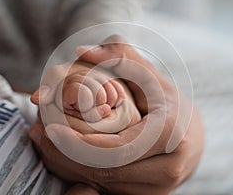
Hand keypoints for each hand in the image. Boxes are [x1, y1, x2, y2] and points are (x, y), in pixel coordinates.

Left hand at [29, 35, 203, 193]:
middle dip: (67, 156)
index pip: (114, 148)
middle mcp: (168, 168)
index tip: (49, 128)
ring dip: (72, 167)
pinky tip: (68, 158)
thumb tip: (82, 51)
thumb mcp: (149, 77)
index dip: (77, 142)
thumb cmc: (169, 104)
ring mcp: (159, 189)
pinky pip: (109, 191)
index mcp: (169, 136)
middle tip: (40, 136)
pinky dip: (84, 176)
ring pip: (104, 185)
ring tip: (48, 145)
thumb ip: (120, 57)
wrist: (193, 138)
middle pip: (105, 170)